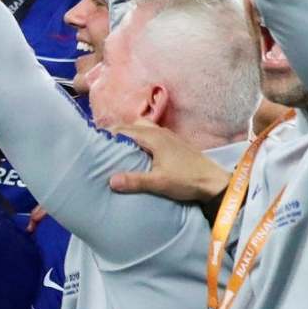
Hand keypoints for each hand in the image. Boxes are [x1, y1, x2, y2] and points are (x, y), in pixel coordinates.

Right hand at [109, 119, 231, 202]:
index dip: (107, 133)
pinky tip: (137, 151)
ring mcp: (168, 136)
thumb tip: (110, 181)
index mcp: (153, 137)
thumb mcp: (159, 183)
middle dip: (115, 132)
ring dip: (128, 134)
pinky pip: (149, 134)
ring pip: (141, 128)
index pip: (123, 129)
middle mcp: (160, 132)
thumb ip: (135, 181)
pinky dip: (138, 138)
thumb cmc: (187, 180)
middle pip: (131, 125)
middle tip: (100, 144)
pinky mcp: (173, 143)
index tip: (93, 141)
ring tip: (117, 147)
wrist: (215, 183)